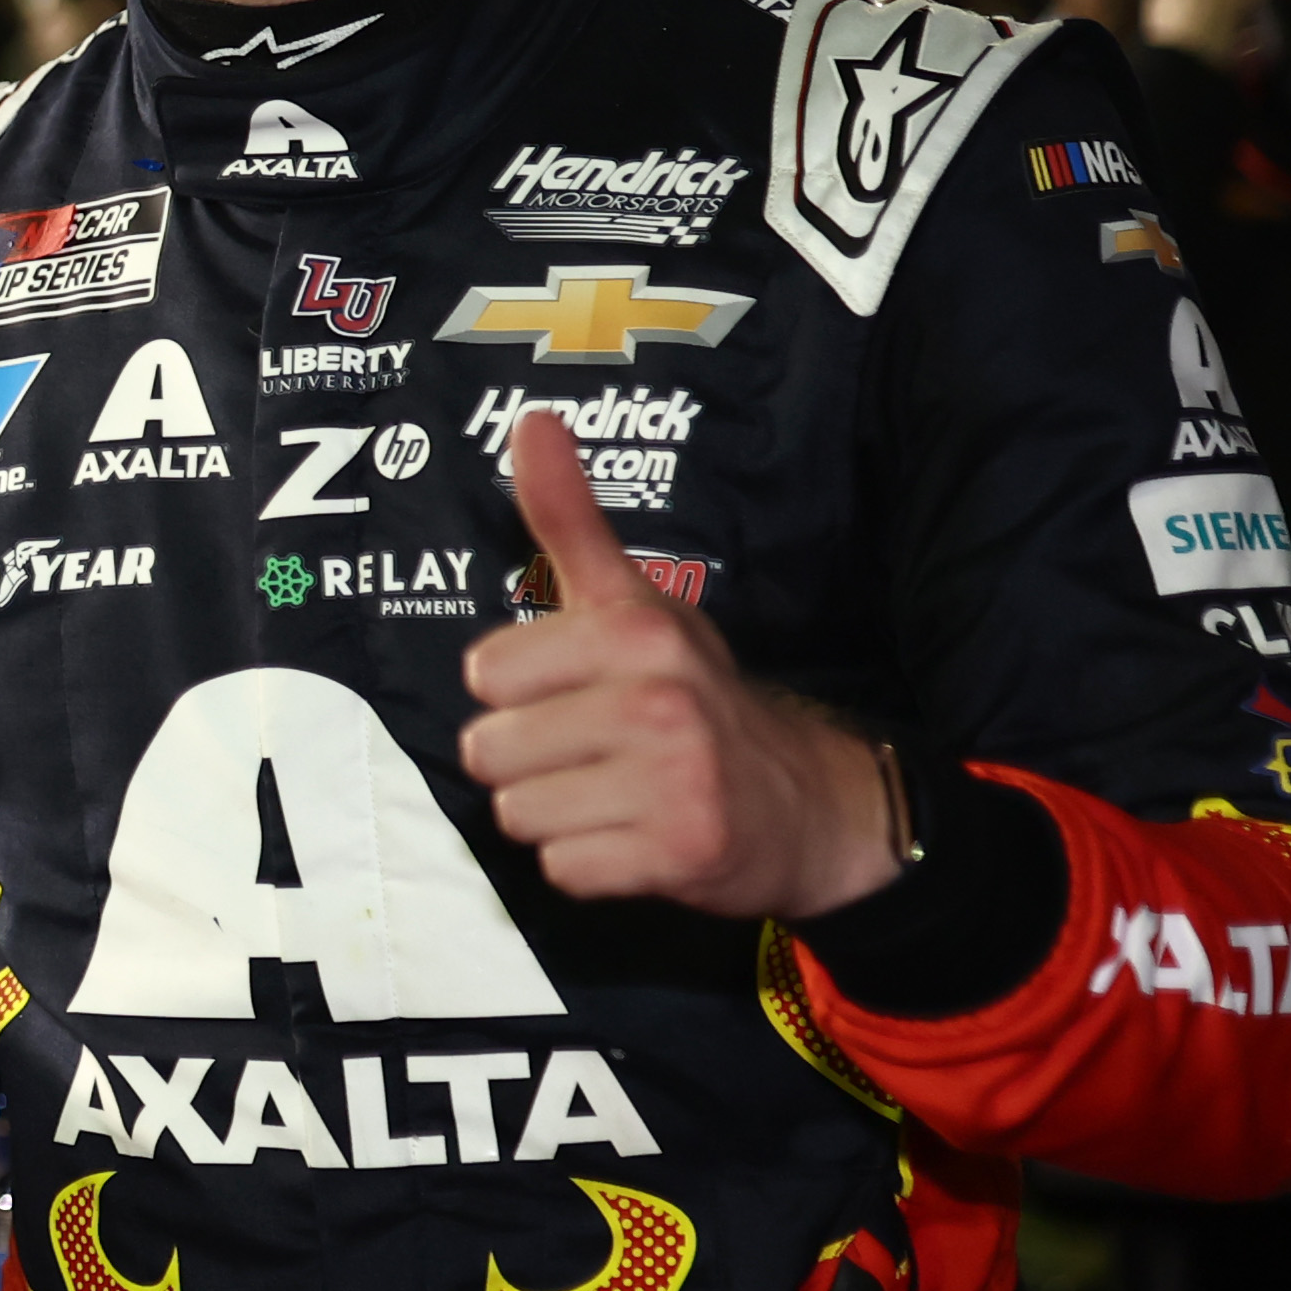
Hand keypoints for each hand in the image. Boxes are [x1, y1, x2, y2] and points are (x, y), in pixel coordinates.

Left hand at [457, 411, 900, 919]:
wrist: (805, 802)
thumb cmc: (693, 697)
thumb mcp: (633, 602)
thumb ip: (571, 519)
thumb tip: (530, 420)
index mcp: (635, 632)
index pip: (485, 672)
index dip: (517, 691)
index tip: (574, 689)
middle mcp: (657, 698)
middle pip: (489, 751)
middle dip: (529, 761)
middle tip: (595, 752)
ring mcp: (673, 778)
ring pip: (519, 814)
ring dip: (556, 815)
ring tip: (615, 793)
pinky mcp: (680, 851)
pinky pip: (562, 870)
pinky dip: (590, 865)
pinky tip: (636, 838)